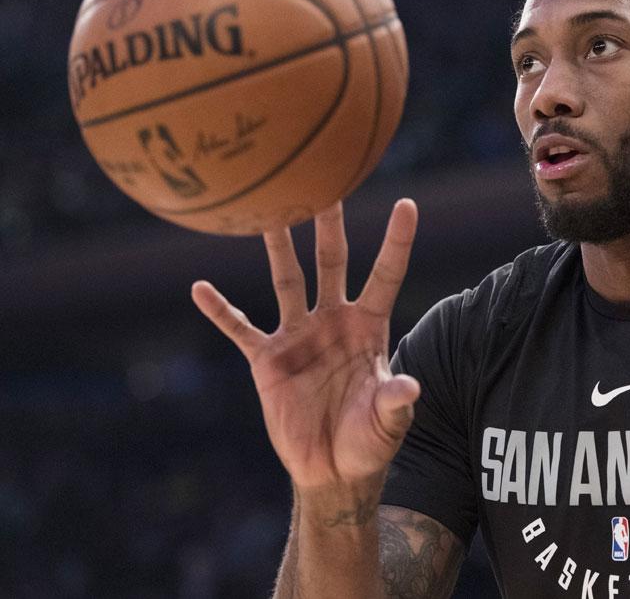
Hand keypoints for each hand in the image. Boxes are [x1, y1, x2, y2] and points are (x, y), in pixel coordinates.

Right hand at [191, 200, 419, 489]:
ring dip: (277, 247)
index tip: (407, 204)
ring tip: (265, 210)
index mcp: (369, 327)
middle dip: (329, 224)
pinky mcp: (267, 360)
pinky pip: (240, 329)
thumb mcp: (388, 422)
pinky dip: (220, 310)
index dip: (397, 242)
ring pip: (286, 280)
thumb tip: (410, 386)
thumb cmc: (369, 441)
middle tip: (325, 179)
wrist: (333, 470)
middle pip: (332, 261)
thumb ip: (396, 401)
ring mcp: (299, 335)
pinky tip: (200, 287)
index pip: (385, 275)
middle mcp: (334, 320)